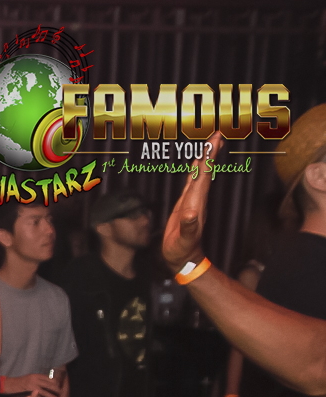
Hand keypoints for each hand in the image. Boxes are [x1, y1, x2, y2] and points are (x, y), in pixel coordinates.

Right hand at [0, 373, 60, 396]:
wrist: (10, 385)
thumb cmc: (21, 382)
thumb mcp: (30, 378)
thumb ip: (38, 379)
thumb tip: (49, 381)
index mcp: (36, 375)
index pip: (49, 378)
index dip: (55, 382)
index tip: (60, 386)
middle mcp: (35, 380)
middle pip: (49, 385)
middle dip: (56, 390)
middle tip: (62, 393)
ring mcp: (32, 387)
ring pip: (45, 393)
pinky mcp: (29, 394)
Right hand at [162, 130, 224, 270]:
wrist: (183, 259)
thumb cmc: (181, 250)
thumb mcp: (183, 239)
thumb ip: (188, 226)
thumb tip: (190, 212)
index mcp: (196, 203)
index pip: (203, 176)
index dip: (208, 159)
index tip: (214, 142)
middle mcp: (197, 199)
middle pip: (205, 171)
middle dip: (210, 153)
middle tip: (217, 134)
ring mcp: (193, 201)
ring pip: (201, 174)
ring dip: (206, 158)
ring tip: (210, 142)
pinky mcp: (187, 204)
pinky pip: (193, 182)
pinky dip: (196, 169)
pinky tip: (197, 162)